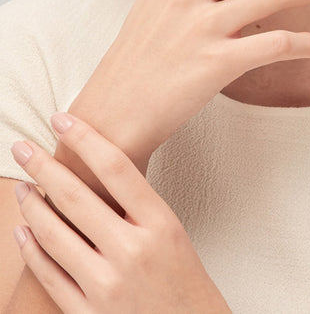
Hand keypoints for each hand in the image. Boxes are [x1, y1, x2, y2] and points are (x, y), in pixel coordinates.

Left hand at [11, 113, 231, 313]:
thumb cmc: (184, 276)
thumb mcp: (172, 231)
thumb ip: (136, 206)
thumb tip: (92, 175)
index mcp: (159, 223)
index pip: (115, 168)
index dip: (85, 138)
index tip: (62, 120)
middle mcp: (132, 251)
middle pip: (76, 197)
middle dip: (43, 166)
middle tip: (21, 147)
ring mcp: (108, 285)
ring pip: (55, 235)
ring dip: (31, 206)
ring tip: (21, 185)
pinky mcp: (90, 313)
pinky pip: (49, 276)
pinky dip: (31, 250)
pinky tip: (22, 231)